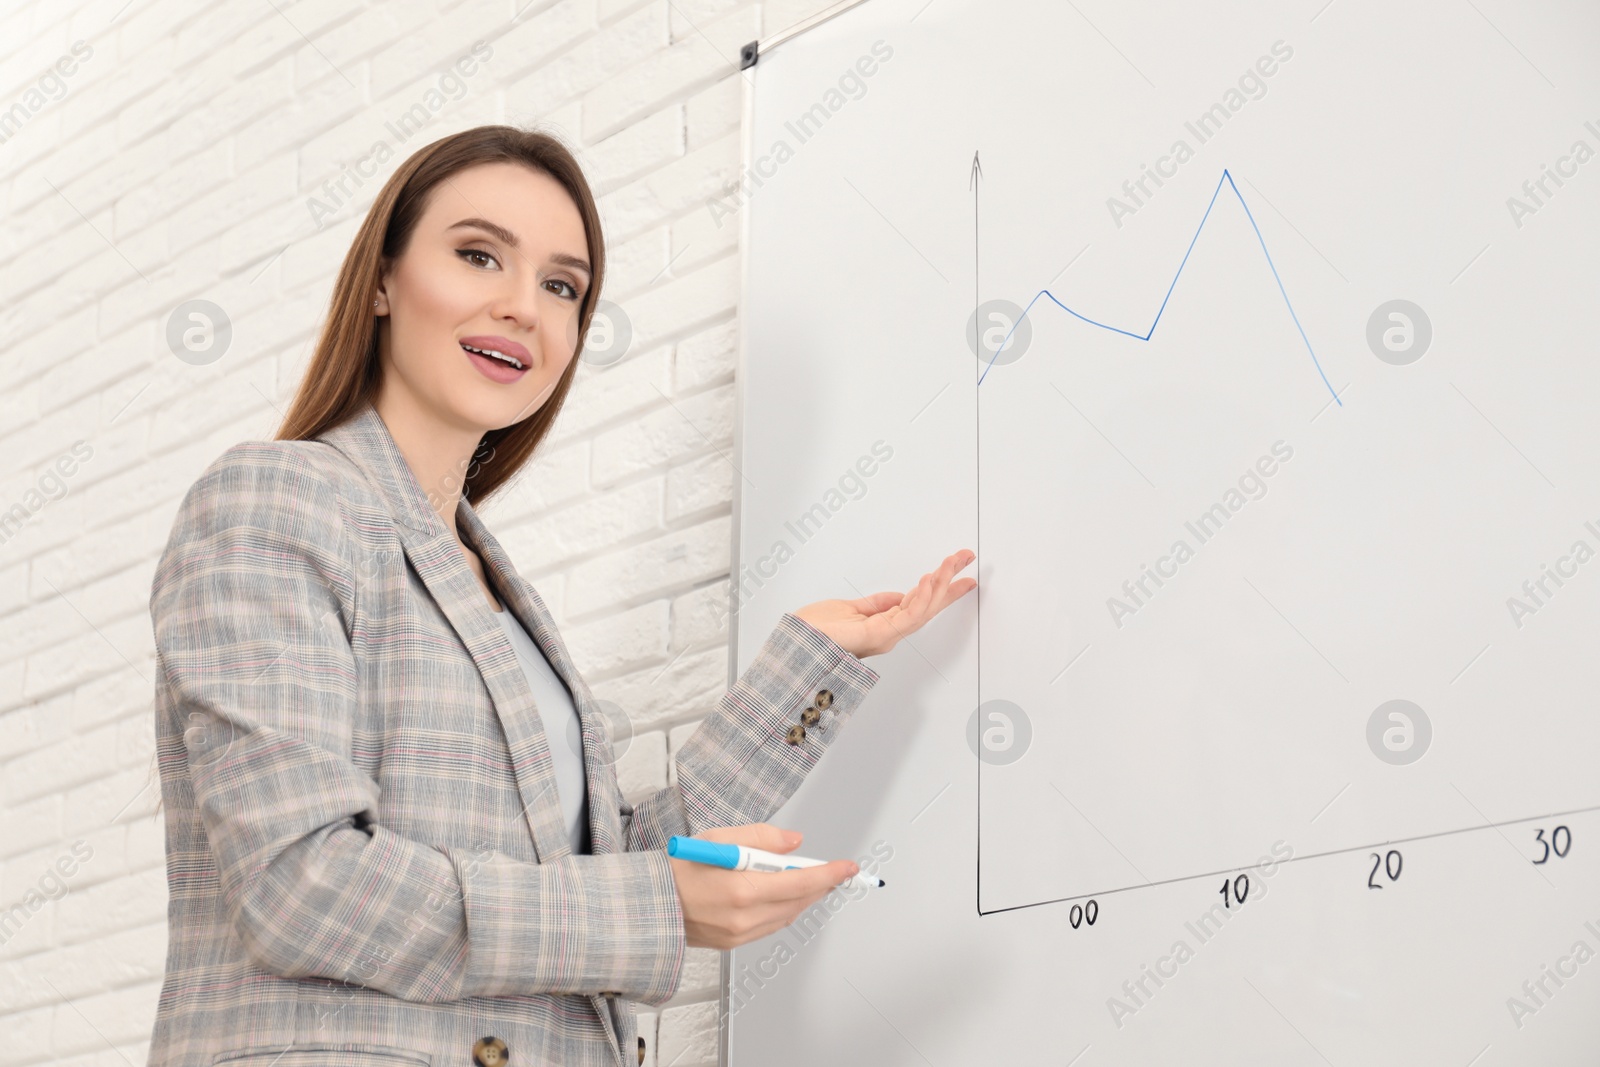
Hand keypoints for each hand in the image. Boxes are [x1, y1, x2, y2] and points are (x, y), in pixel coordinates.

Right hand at [667, 823, 859, 949]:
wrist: (652, 903)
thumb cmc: (680, 868)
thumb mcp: (719, 839)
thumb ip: (762, 837)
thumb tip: (794, 842)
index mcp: (741, 888)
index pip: (800, 881)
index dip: (829, 873)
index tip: (847, 867)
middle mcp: (743, 916)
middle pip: (799, 901)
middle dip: (821, 884)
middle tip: (835, 871)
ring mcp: (740, 934)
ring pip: (788, 915)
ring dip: (805, 897)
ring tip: (812, 880)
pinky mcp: (735, 943)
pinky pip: (772, 925)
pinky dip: (785, 909)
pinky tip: (786, 896)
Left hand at [792, 548, 975, 658]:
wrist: (794, 648)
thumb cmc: (812, 636)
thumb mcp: (848, 609)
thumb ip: (875, 604)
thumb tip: (898, 596)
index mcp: (884, 625)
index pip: (920, 603)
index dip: (941, 587)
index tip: (960, 572)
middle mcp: (889, 633)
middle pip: (928, 604)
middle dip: (949, 580)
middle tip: (967, 558)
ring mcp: (885, 636)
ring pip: (922, 608)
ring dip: (940, 583)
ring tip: (951, 562)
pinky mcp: (877, 636)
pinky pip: (907, 616)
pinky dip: (920, 598)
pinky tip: (928, 581)